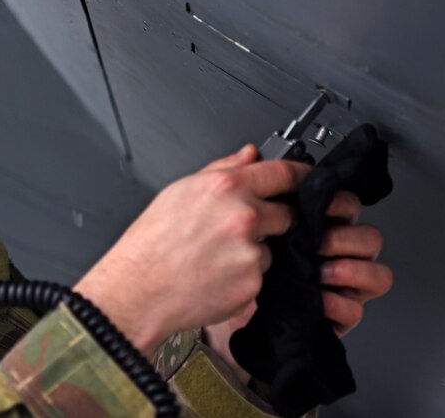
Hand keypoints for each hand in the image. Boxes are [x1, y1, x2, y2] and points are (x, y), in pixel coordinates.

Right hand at [74, 144, 309, 355]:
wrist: (138, 289)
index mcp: (226, 187)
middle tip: (238, 230)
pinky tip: (215, 275)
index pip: (282, 173)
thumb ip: (221, 168)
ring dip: (253, 252)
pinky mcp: (252, 284)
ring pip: (270, 248)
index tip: (306, 178)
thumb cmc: (151, 243)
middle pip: (286, 214)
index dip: (300, 175)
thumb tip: (249, 155)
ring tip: (215, 257)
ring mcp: (250, 253)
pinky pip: (259, 276)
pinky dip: (243, 277)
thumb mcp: (179, 191)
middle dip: (272, 221)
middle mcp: (243, 217)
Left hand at [204, 190, 393, 382]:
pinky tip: (320, 298)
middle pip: (368, 237)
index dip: (339, 202)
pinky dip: (341, 303)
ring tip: (320, 270)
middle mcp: (332, 253)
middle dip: (346, 236)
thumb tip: (251, 153)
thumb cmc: (224, 258)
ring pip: (376, 273)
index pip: (344, 207)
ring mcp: (337, 284)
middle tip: (318, 240)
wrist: (210, 299)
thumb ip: (238, 177)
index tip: (323, 201)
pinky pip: (355, 310)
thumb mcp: (226, 212)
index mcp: (315, 225)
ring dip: (351, 269)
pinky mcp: (332, 315)